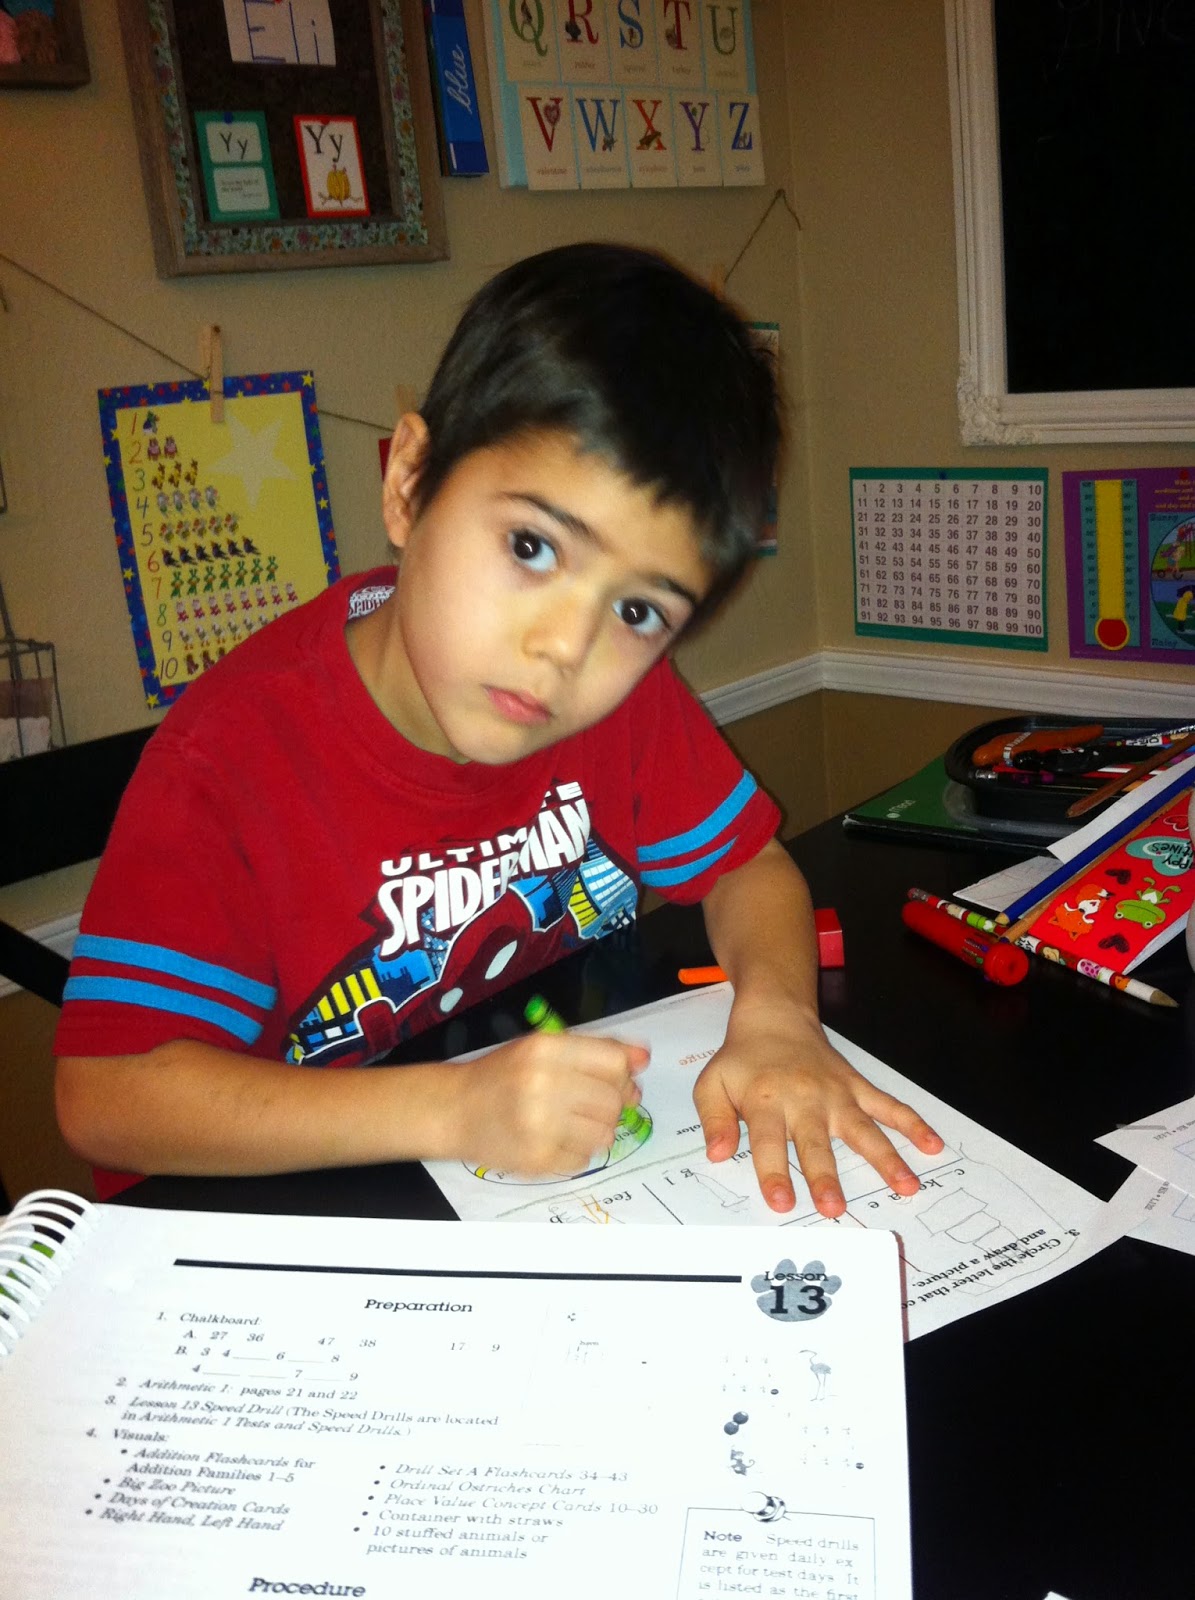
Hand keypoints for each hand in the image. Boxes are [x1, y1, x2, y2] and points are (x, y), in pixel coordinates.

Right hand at [446, 1030, 646, 1177]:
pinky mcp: (536, 1159)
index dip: (624, 1073)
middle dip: (613, 1103)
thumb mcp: (542, 1048)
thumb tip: (644, 1058)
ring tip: (574, 1122)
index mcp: (545, 1049)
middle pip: (614, 1099)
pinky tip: (557, 1139)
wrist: (455, 1110)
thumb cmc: (503, 1076)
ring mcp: (539, 1125)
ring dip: (599, 1129)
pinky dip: (578, 1152)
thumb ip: (594, 1049)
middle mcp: (542, 1084)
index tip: (619, 1079)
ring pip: (605, 1133)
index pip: (614, 1061)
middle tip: (595, 1104)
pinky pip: (584, 1159)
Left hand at [692, 997, 942, 1217]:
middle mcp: (805, 1099)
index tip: (782, 1203)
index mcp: (766, 1101)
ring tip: (907, 1186)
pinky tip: (933, 1145)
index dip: (774, 1173)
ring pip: (863, 1129)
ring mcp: (837, 1095)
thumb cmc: (742, 1061)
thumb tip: (718, 1155)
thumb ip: (713, 1120)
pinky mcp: (857, 1088)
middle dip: (825, 1176)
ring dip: (886, 1158)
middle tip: (834, 1208)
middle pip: (816, 1143)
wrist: (775, 1019)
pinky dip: (913, 1123)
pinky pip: (889, 1106)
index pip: (769, 1143)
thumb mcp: (712, 1084)